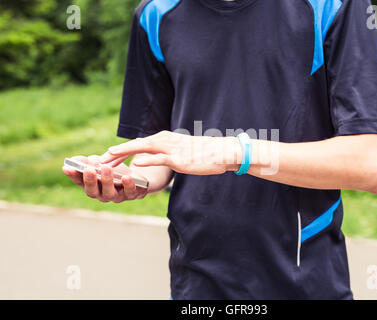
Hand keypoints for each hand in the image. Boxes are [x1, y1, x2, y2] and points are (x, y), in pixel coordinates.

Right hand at [62, 155, 148, 202]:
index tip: (67, 167)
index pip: (79, 181)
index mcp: (92, 186)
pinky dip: (127, 185)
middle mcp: (102, 195)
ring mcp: (117, 197)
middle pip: (92, 191)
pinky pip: (129, 192)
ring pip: (109, 193)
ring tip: (105, 168)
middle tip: (88, 169)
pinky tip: (126, 177)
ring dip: (107, 181)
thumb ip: (89, 162)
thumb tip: (74, 160)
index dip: (73, 175)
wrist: (138, 177)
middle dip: (90, 180)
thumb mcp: (102, 163)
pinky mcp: (132, 195)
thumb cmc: (116, 171)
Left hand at [100, 131, 240, 174]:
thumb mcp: (178, 151)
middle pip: (134, 144)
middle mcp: (164, 140)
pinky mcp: (179, 158)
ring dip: (124, 152)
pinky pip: (159, 158)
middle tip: (96, 160)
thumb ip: (161, 154)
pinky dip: (146, 160)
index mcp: (163, 139)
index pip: (137, 144)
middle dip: (115, 152)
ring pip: (142, 148)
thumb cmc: (200, 153)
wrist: (221, 152)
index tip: (104, 158)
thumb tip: (144, 160)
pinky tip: (134, 164)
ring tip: (107, 159)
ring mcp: (171, 148)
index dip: (119, 151)